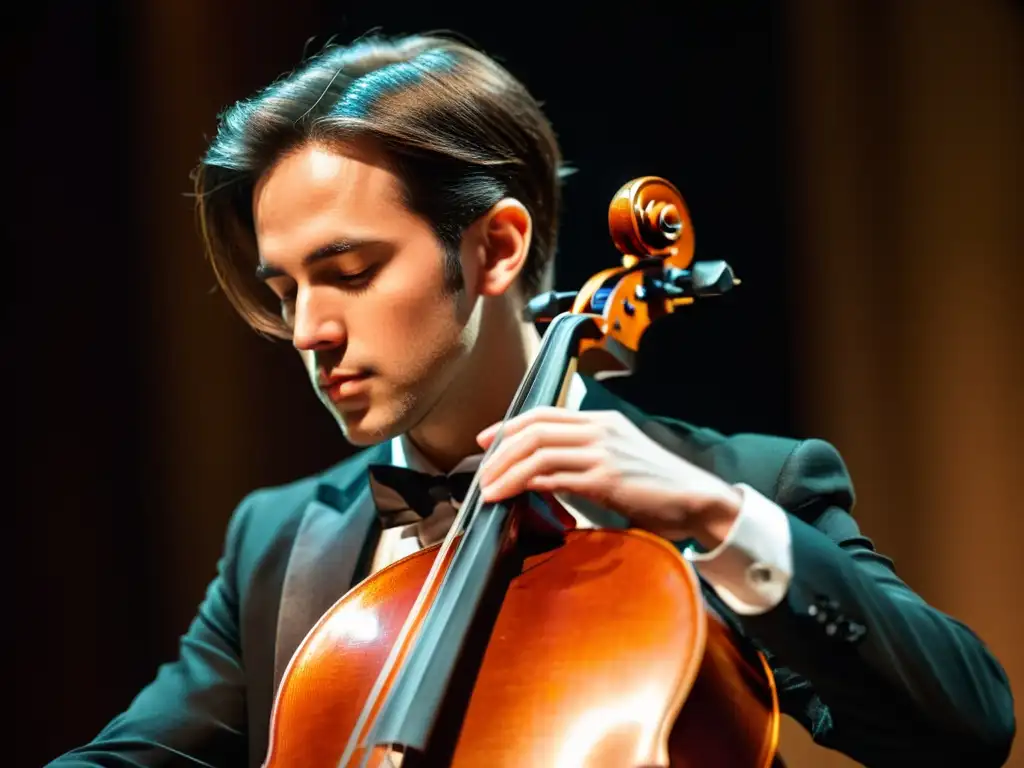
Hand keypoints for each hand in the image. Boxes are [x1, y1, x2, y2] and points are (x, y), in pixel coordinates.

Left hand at [475, 407, 742, 547]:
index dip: (507, 426)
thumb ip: (584, 456)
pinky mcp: (606, 477)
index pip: (542, 414)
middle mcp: (599, 429)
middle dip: (500, 452)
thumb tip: (545, 470)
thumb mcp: (617, 458)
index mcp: (600, 421)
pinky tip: (513, 495)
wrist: (696, 499)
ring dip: (506, 472)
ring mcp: (603, 452)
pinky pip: (555, 476)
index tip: (484, 442)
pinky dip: (527, 484)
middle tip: (481, 474)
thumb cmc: (656, 485)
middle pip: (534, 431)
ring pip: (538, 452)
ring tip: (489, 491)